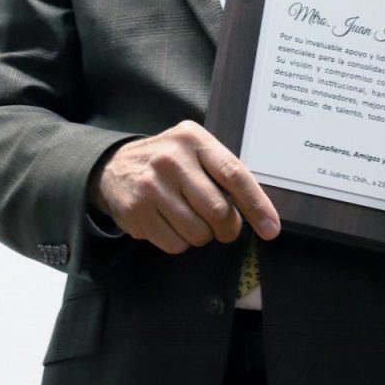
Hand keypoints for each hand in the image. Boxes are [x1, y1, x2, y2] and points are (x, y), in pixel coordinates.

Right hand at [88, 121, 280, 255]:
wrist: (113, 168)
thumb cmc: (169, 163)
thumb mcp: (195, 152)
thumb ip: (222, 172)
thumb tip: (260, 212)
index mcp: (194, 140)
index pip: (234, 175)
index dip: (257, 205)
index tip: (271, 229)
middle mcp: (172, 159)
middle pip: (218, 210)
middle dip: (227, 228)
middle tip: (224, 228)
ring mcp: (151, 186)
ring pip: (198, 232)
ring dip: (202, 236)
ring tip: (190, 220)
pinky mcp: (136, 211)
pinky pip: (175, 244)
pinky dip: (180, 243)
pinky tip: (169, 224)